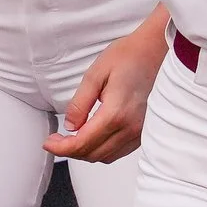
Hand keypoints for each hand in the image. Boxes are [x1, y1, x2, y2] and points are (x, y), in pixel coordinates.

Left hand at [46, 21, 165, 162]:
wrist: (157, 49)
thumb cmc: (130, 56)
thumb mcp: (95, 74)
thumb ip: (79, 103)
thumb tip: (69, 126)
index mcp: (116, 112)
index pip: (82, 143)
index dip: (61, 148)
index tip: (49, 143)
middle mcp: (131, 127)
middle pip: (93, 154)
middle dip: (71, 151)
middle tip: (57, 140)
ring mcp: (141, 131)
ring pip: (107, 156)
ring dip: (87, 152)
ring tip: (73, 138)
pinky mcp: (145, 131)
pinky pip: (120, 151)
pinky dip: (103, 149)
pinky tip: (94, 136)